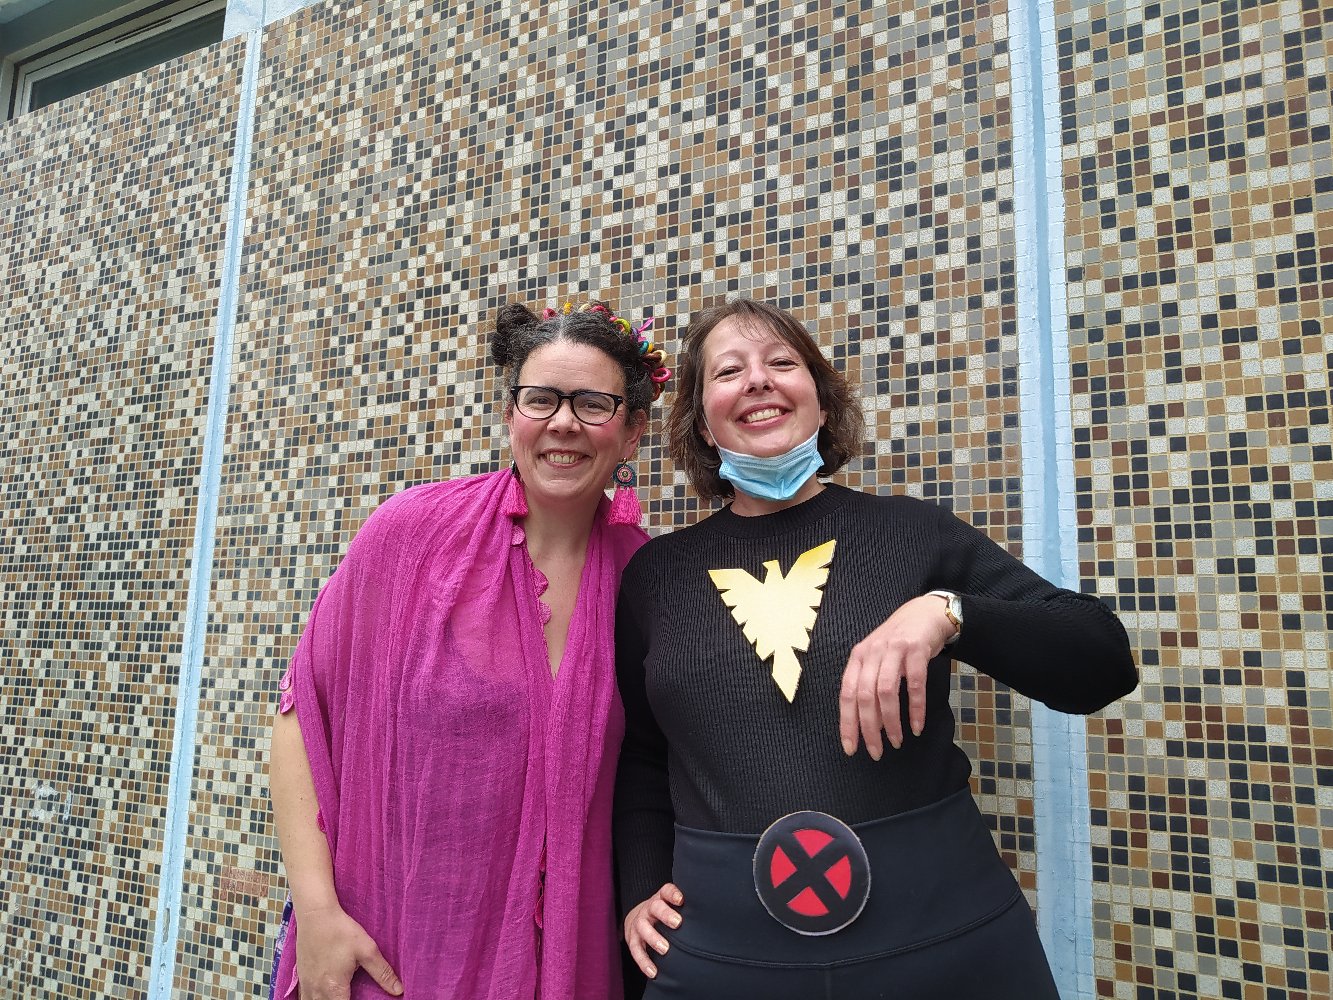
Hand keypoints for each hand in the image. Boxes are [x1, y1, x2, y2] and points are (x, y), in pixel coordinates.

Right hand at [294, 904, 402, 999]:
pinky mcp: (301, 977)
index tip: (364, 999)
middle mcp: (317, 992)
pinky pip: (305, 998)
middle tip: (353, 995)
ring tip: (341, 994)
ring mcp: (306, 985)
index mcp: (334, 989)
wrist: (316, 915)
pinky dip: (315, 999)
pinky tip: (324, 994)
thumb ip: (382, 973)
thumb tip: (399, 990)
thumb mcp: (367, 950)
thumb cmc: (341, 931)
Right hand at [623, 883, 683, 978]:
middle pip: (655, 907)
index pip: (666, 891)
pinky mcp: (632, 938)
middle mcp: (650, 908)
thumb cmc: (665, 912)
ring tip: (665, 949)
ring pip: (643, 928)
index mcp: (662, 898)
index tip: (682, 900)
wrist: (638, 916)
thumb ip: (690, 907)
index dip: (673, 893)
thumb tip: (718, 914)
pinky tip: (654, 971)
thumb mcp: (675, 905)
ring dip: (654, 938)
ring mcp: (639, 922)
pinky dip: (644, 961)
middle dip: (666, 915)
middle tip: (677, 923)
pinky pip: (636, 950)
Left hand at [838, 594, 956, 758]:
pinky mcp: (916, 649)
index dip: (847, 723)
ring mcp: (893, 649)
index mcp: (857, 658)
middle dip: (869, 728)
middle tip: (876, 752)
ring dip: (891, 721)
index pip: (846, 694)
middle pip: (864, 696)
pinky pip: (915, 684)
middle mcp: (871, 652)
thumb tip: (867, 723)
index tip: (851, 748)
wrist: (925, 613)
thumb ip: (869, 685)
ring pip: (886, 692)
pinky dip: (916, 708)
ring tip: (897, 741)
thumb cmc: (898, 642)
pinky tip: (917, 725)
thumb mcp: (877, 659)